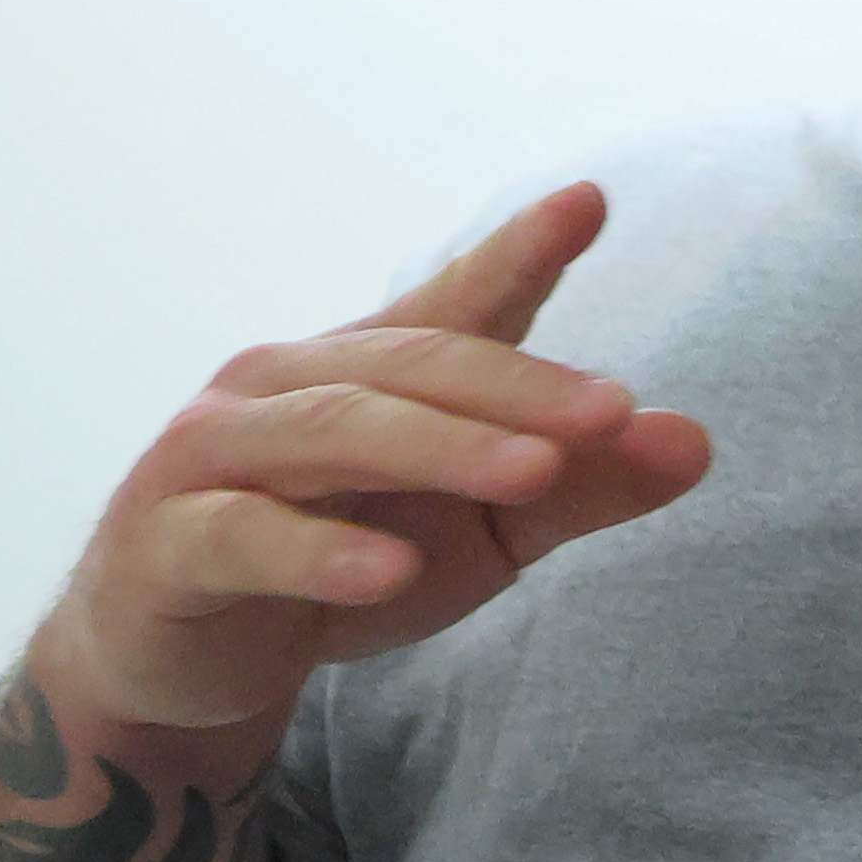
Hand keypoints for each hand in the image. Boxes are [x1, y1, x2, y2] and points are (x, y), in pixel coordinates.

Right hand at [34, 187, 715, 751]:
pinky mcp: (168, 542)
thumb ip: (580, 487)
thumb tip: (694, 444)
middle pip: (414, 368)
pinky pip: (248, 536)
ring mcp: (216, 456)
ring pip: (336, 434)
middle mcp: (287, 385)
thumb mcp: (488, 533)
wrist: (190, 659)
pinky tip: (391, 571)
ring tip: (534, 471)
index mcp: (371, 368)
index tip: (590, 202)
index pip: (457, 303)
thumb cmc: (351, 558)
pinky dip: (321, 552)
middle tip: (616, 412)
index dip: (519, 253)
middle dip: (518, 389)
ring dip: (441, 450)